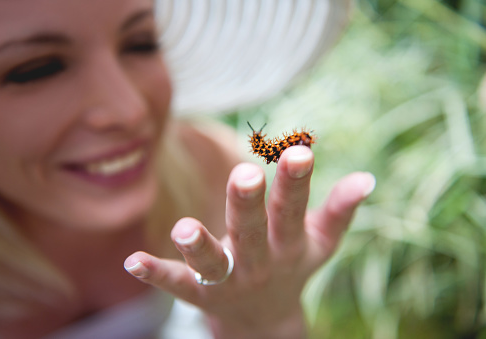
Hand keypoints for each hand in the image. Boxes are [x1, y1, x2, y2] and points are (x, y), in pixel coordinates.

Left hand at [124, 146, 375, 338]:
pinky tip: (133, 261)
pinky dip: (156, 273)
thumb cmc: (293, 264)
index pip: (295, 210)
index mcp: (290, 245)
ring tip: (182, 229)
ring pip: (214, 264)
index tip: (300, 151)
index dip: (297, 183)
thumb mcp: (320, 243)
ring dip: (199, 247)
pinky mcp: (200, 294)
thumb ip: (339, 210)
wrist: (265, 321)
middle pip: (253, 232)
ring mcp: (229, 280)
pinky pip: (178, 284)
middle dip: (249, 205)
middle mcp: (261, 263)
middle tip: (246, 175)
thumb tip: (368, 177)